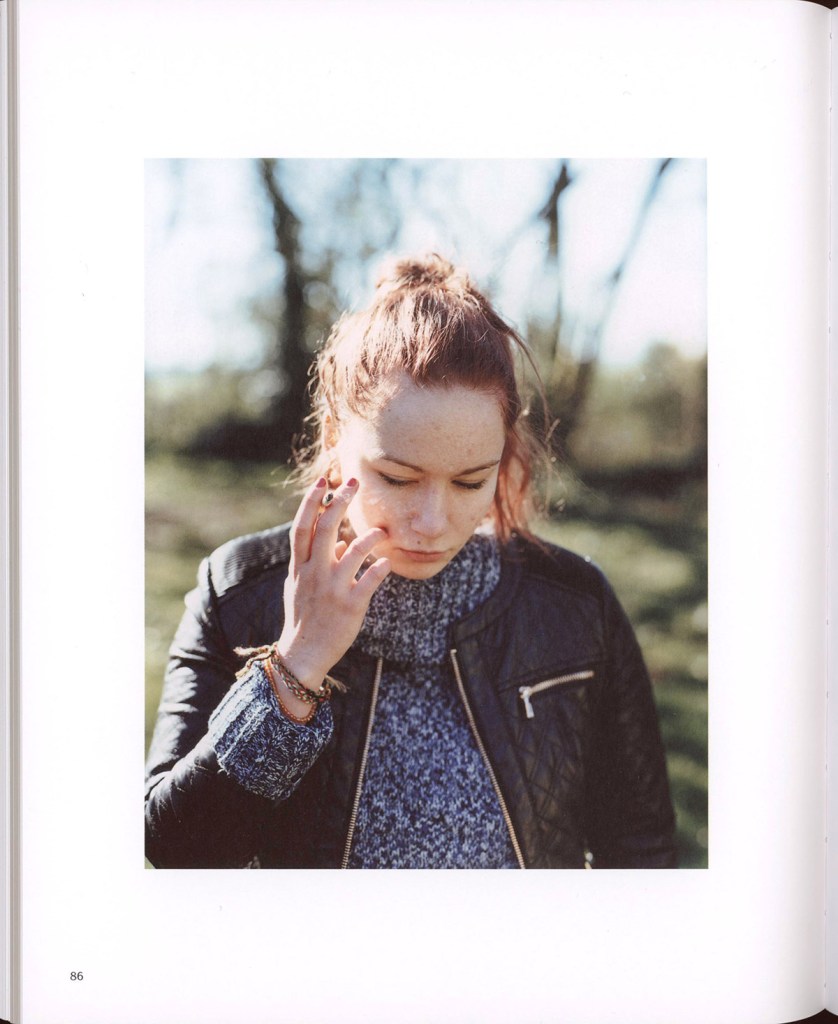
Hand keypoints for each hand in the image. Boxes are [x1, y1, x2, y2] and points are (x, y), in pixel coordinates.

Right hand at [275, 477, 390, 695]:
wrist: (304, 654)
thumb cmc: (304, 617)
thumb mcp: (302, 586)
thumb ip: (316, 561)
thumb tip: (339, 541)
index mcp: (300, 566)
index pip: (302, 526)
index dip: (311, 502)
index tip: (324, 481)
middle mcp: (314, 573)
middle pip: (325, 528)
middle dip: (339, 502)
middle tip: (354, 483)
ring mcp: (332, 589)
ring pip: (352, 551)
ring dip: (369, 537)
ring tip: (381, 531)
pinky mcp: (350, 605)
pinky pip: (370, 580)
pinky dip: (380, 567)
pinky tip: (387, 561)